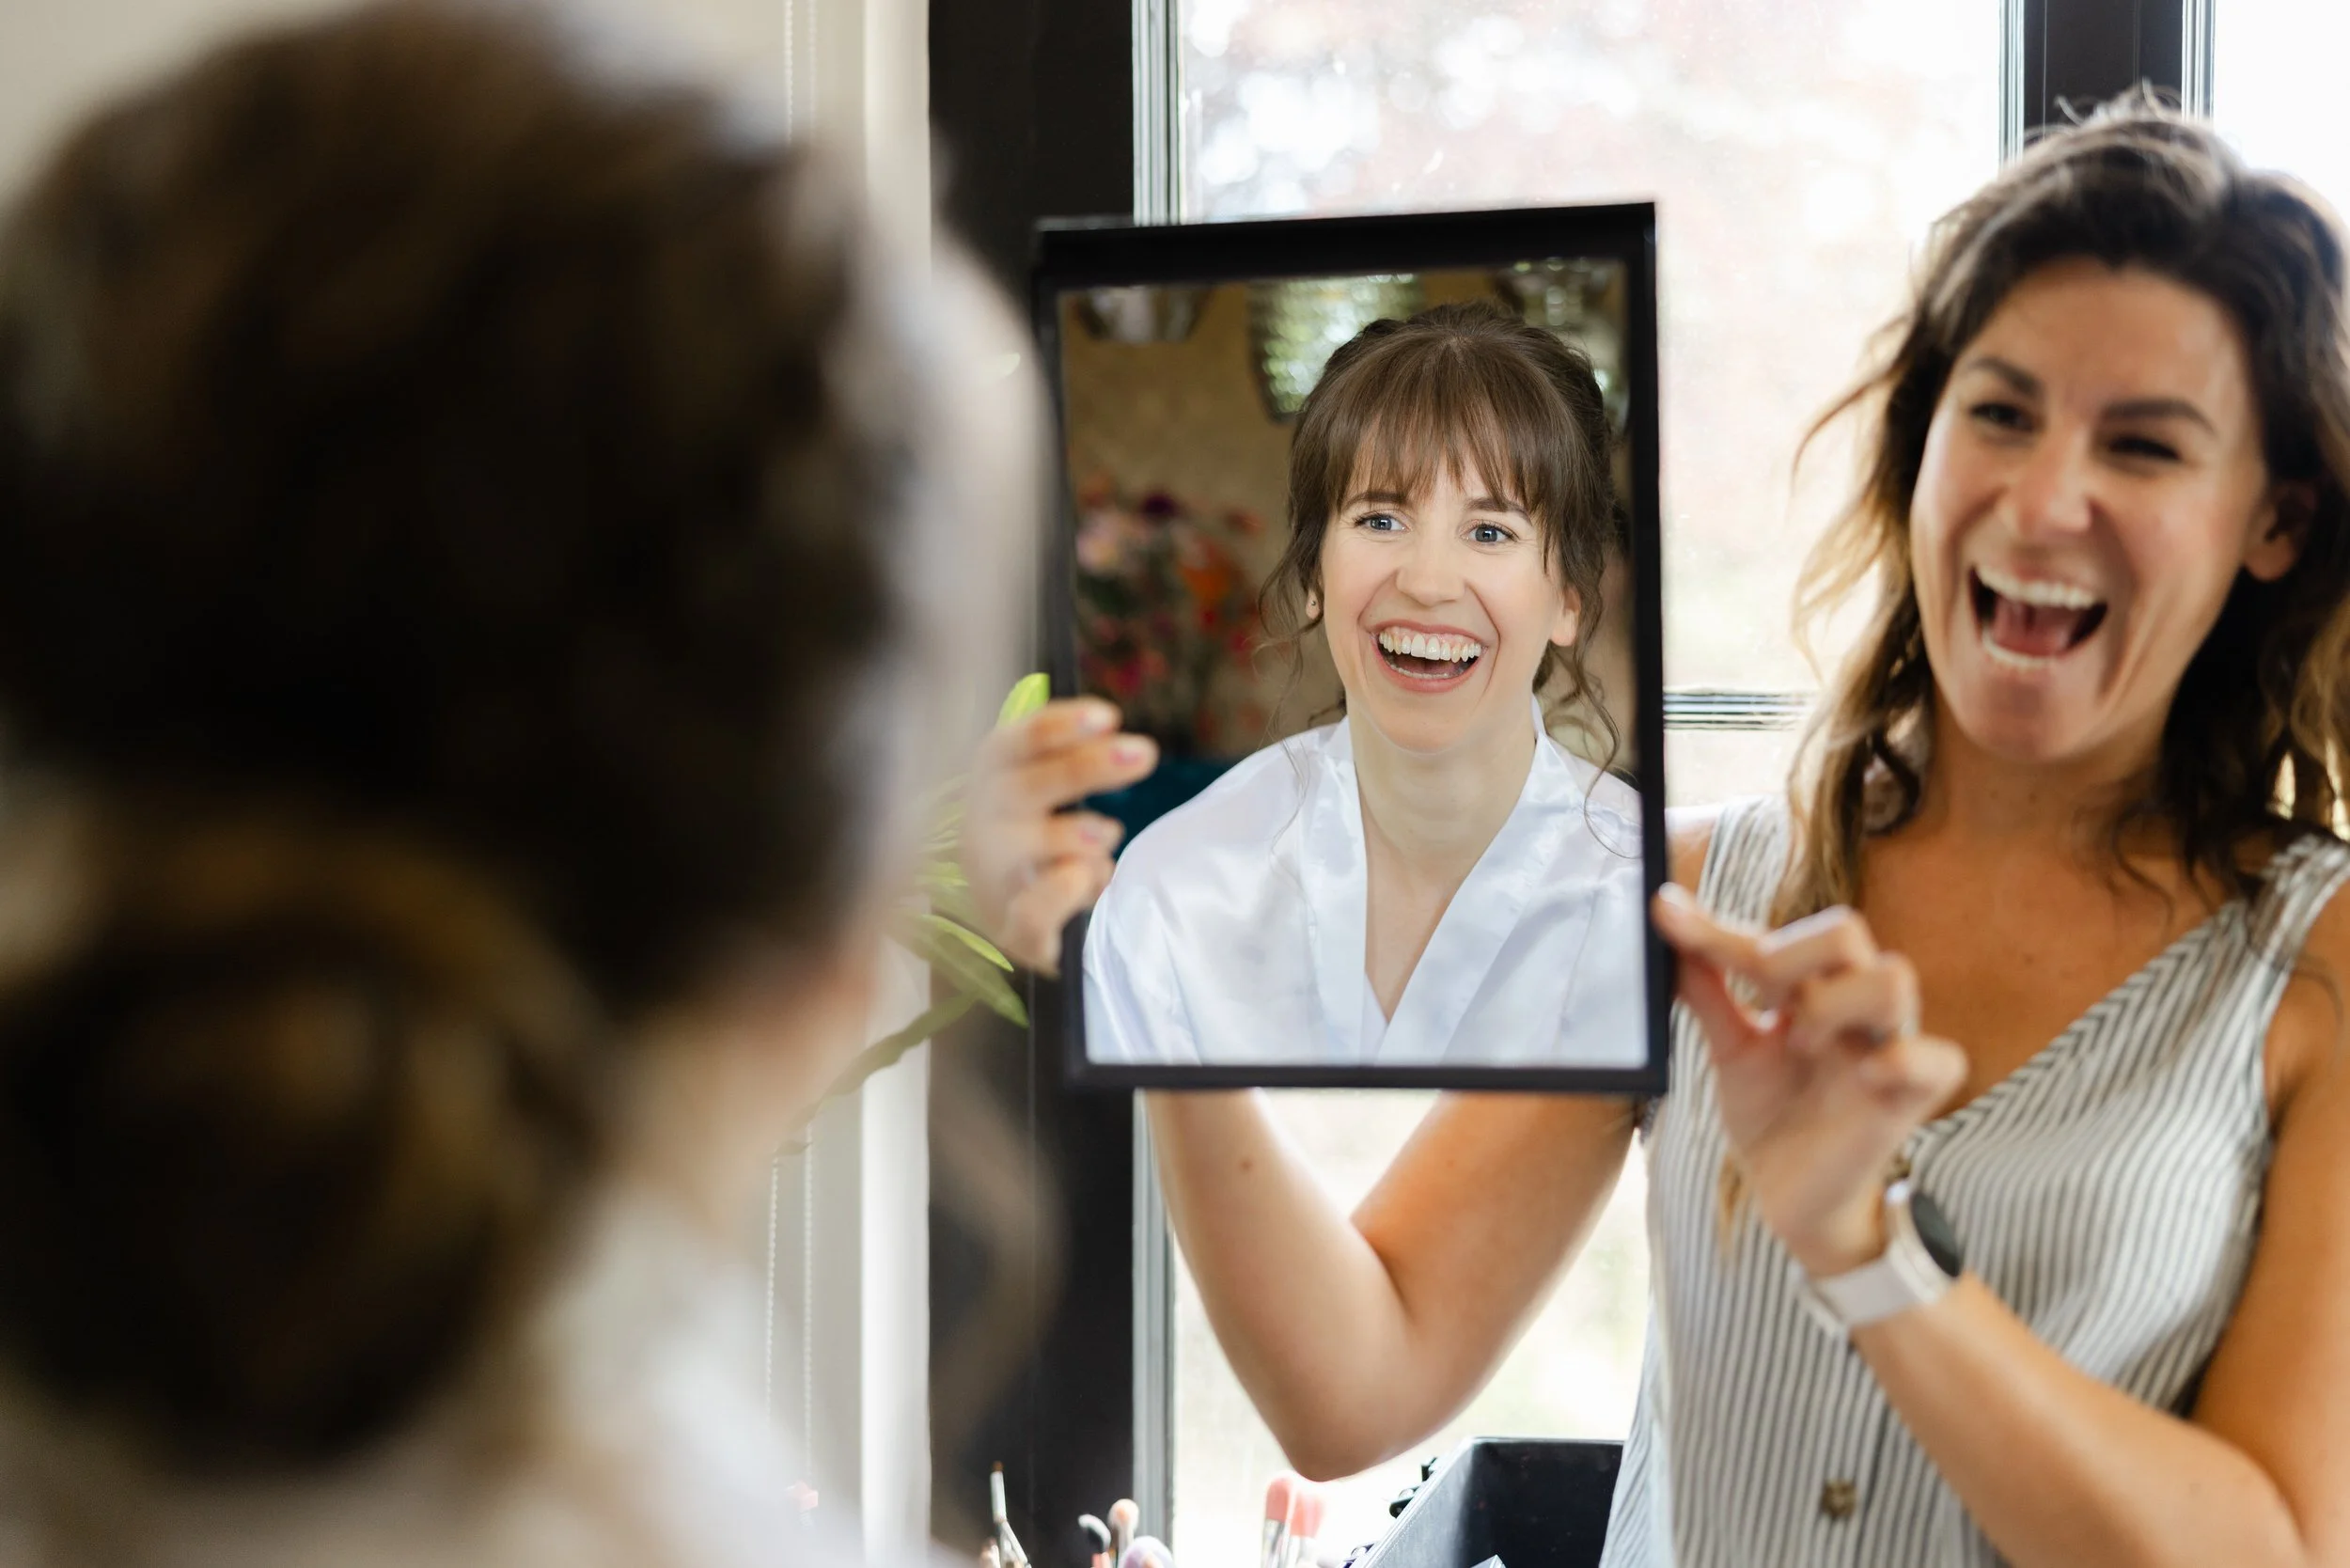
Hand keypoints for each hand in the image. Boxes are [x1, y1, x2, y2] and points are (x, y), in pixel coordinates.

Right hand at [963, 698, 1157, 975]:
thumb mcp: (1053, 799)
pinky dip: (1063, 891)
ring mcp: (992, 883)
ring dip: (1071, 833)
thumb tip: (1130, 750)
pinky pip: (1030, 912)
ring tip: (1110, 832)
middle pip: (1018, 788)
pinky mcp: (1012, 932)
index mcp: (992, 785)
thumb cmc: (1044, 848)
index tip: (1108, 716)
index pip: (1012, 745)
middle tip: (1145, 753)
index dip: (1057, 727)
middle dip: (1083, 767)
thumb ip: (1075, 769)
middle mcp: (981, 829)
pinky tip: (1092, 877)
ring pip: (1012, 848)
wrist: (1023, 923)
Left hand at [1650, 885, 1966, 1276]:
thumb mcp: (1732, 1049)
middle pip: (1846, 930)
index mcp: (1814, 988)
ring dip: (1835, 1001)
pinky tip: (1865, 1073)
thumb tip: (1671, 927)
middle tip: (1762, 1001)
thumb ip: (1707, 992)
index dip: (1720, 928)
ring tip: (1799, 1043)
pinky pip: (1938, 1059)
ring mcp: (1886, 1048)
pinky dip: (1901, 1058)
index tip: (1665, 914)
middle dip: (1789, 955)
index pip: (1779, 935)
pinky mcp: (1909, 1098)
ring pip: (1893, 979)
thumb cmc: (1772, 1113)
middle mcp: (1854, 1008)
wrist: (1790, 1197)